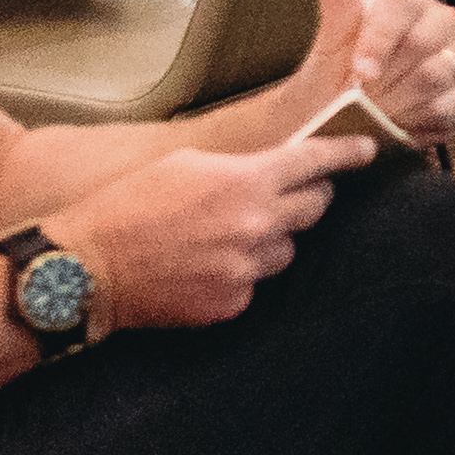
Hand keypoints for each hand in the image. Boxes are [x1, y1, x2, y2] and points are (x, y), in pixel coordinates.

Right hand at [53, 136, 353, 331]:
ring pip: (288, 249)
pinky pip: (256, 283)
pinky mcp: (232, 302)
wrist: (87, 269)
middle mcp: (257, 224)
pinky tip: (208, 267)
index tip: (367, 153)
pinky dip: (242, 273)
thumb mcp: (185, 165)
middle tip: (288, 196)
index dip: (348, 155)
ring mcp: (247, 267)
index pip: (318, 163)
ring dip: (272, 240)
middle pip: (315, 207)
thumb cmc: (127, 207)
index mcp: (247, 181)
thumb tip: (273, 168)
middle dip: (308, 197)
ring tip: (228, 236)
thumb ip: (239, 166)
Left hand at [273, 0, 454, 145]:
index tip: (359, 68)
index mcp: (406, 0)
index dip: (381, 37)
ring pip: (437, 74)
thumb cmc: (336, 78)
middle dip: (387, 75)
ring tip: (380, 108)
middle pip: (425, 40)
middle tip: (364, 92)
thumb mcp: (330, 37)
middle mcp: (439, 22)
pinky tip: (403, 119)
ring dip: (399, 100)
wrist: (340, 124)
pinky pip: (452, 104)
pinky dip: (420, 119)